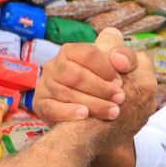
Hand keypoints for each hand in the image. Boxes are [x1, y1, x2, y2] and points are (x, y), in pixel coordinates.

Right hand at [34, 28, 151, 124]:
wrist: (89, 110)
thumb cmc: (102, 82)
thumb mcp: (116, 66)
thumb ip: (125, 57)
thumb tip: (120, 61)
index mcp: (70, 50)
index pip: (88, 54)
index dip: (106, 68)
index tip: (121, 82)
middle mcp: (54, 65)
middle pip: (76, 75)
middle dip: (101, 88)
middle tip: (120, 98)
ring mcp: (45, 85)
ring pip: (66, 93)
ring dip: (92, 103)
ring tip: (112, 112)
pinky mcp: (40, 104)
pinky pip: (51, 108)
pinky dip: (68, 112)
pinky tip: (85, 116)